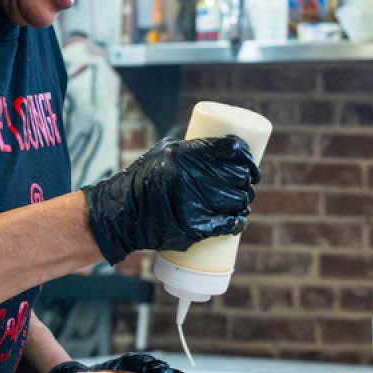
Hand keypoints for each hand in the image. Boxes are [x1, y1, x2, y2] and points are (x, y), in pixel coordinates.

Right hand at [83, 135, 259, 264]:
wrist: (122, 213)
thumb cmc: (143, 179)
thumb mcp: (162, 152)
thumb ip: (188, 148)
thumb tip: (216, 145)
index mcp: (185, 154)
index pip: (231, 150)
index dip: (247, 157)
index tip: (250, 163)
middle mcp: (190, 176)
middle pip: (237, 176)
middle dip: (249, 180)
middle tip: (248, 183)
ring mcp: (193, 203)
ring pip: (236, 201)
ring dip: (244, 201)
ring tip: (243, 202)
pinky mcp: (193, 227)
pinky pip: (226, 223)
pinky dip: (237, 222)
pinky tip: (240, 219)